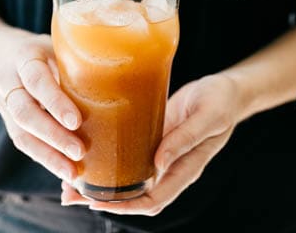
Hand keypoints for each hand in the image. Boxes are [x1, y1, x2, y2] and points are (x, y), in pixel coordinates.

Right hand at [0, 34, 84, 182]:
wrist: (6, 54)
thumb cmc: (50, 51)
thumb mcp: (63, 47)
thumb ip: (83, 62)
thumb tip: (127, 83)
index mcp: (26, 56)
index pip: (37, 79)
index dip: (54, 102)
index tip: (76, 121)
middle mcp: (9, 80)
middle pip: (24, 112)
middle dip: (52, 135)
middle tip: (79, 151)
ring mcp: (4, 103)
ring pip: (20, 134)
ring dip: (48, 155)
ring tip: (72, 173)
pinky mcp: (8, 122)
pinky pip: (24, 144)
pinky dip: (45, 159)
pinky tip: (65, 171)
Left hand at [61, 74, 241, 215]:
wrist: (225, 89)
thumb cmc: (220, 101)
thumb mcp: (207, 117)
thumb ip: (184, 139)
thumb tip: (158, 165)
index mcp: (185, 168)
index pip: (153, 199)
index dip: (125, 206)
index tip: (98, 203)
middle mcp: (169, 167)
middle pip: (134, 195)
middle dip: (103, 199)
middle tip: (71, 195)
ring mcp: (160, 154)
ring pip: (128, 179)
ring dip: (100, 183)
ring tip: (69, 180)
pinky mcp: (152, 139)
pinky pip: (129, 156)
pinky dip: (109, 160)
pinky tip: (89, 151)